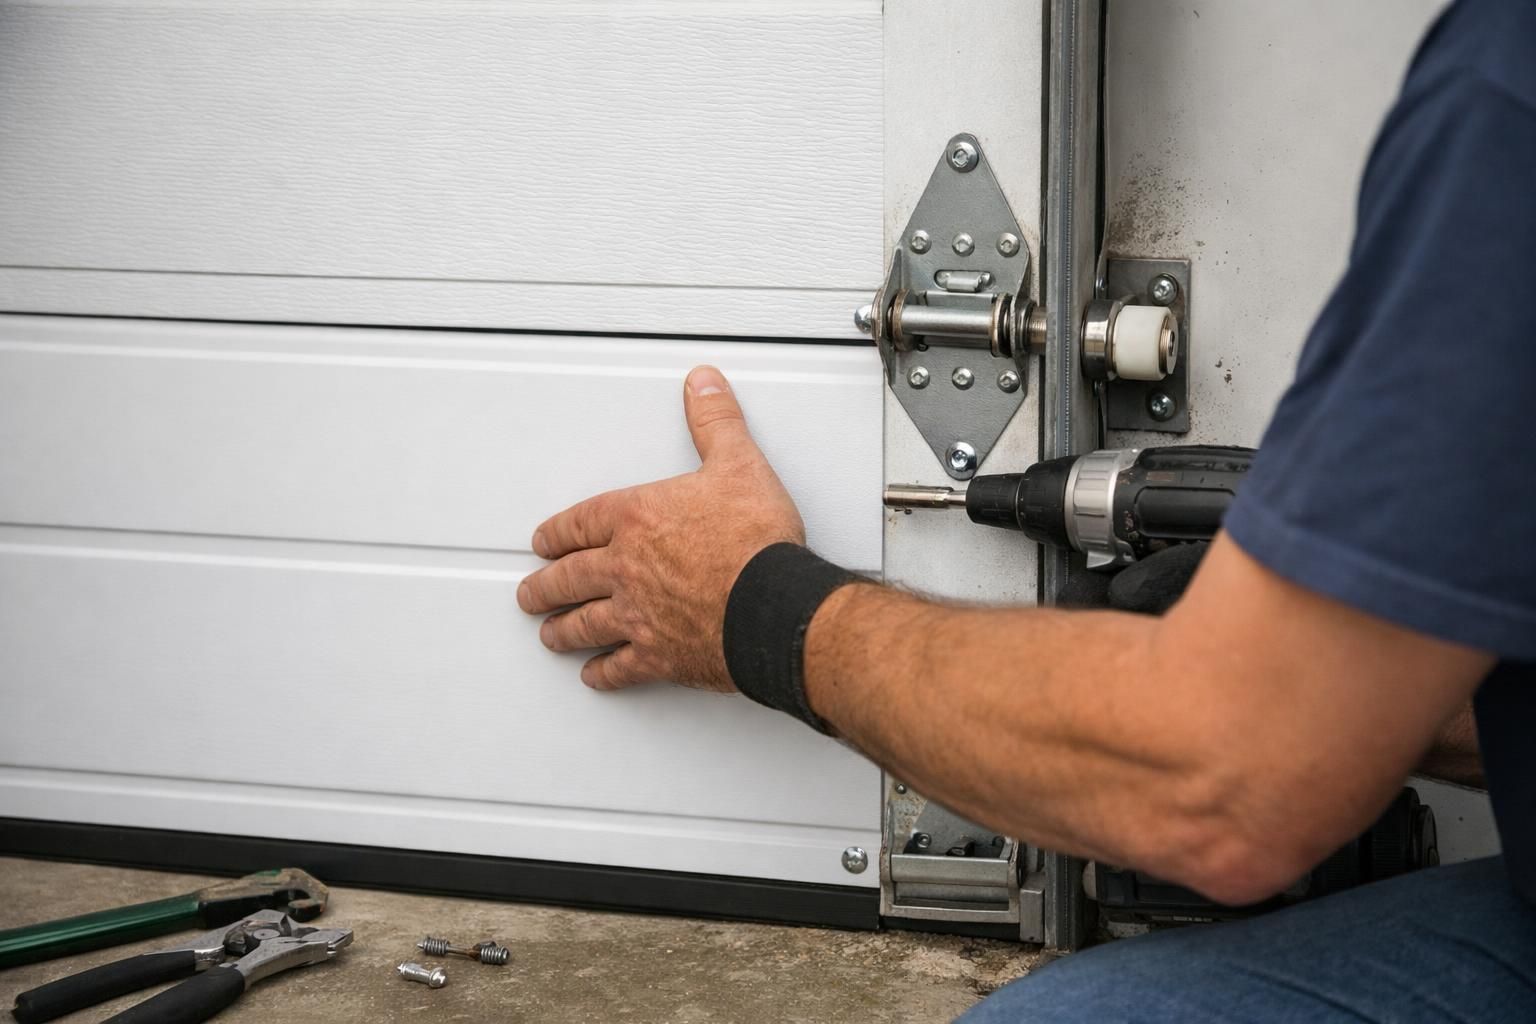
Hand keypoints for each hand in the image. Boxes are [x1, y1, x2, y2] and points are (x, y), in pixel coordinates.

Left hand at [517, 366, 805, 690]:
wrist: (775, 605)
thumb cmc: (757, 541)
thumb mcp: (739, 464)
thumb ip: (716, 422)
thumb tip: (703, 385)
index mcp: (637, 519)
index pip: (579, 523)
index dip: (556, 533)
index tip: (543, 542)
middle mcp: (626, 568)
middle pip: (568, 578)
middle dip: (544, 586)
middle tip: (529, 592)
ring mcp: (637, 616)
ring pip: (583, 625)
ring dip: (562, 630)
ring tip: (550, 634)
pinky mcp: (659, 656)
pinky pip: (620, 668)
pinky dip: (604, 673)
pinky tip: (596, 674)